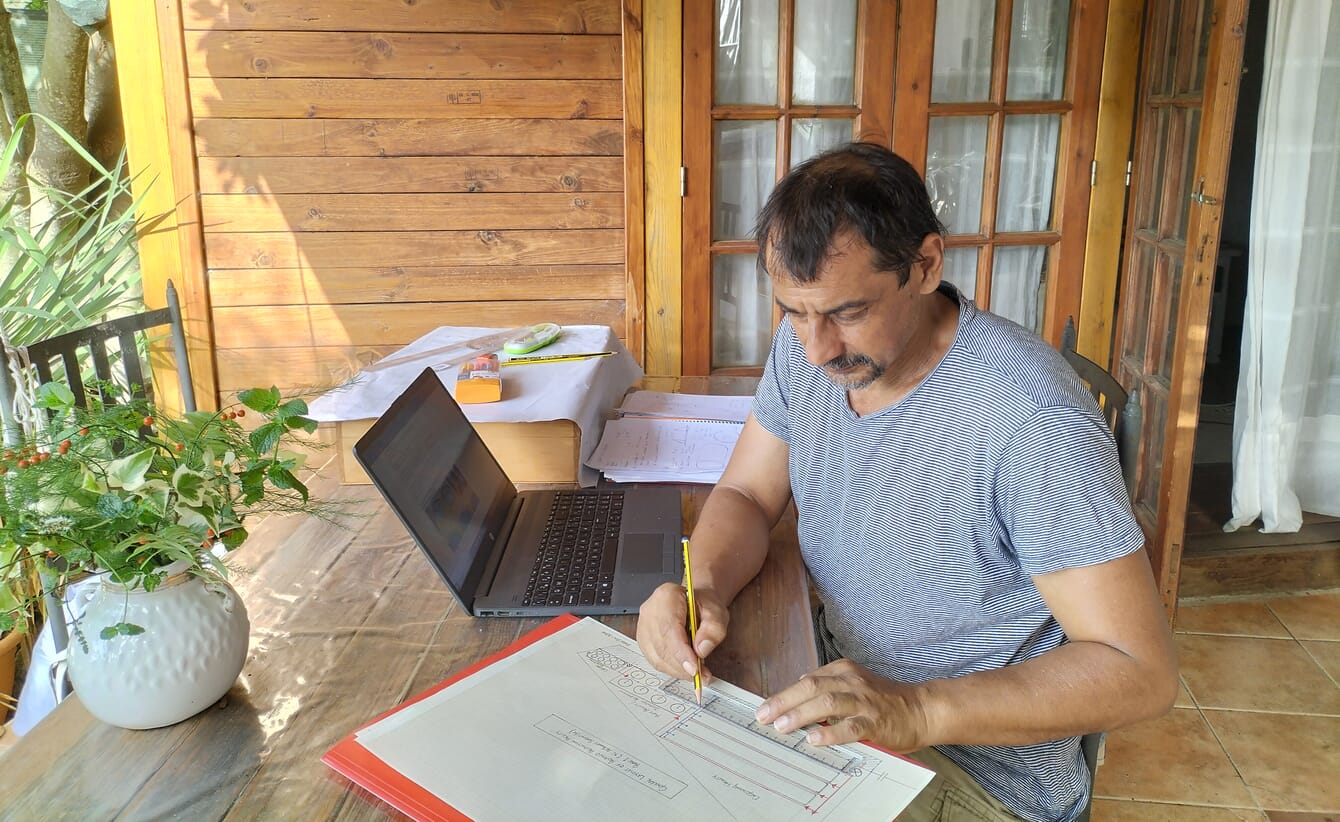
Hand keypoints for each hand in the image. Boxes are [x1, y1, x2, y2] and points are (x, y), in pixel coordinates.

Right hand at [636, 582, 729, 681]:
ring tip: (698, 674)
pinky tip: (686, 670)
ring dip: (678, 670)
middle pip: (661, 646)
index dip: (681, 652)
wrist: (694, 602)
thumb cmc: (703, 605)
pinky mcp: (643, 640)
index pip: (669, 629)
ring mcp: (643, 626)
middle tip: (702, 675)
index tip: (694, 669)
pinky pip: (655, 660)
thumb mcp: (717, 611)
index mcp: (666, 596)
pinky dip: (672, 669)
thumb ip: (713, 628)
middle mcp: (650, 611)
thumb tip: (701, 650)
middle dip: (682, 666)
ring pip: (657, 656)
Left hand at [754, 659, 930, 751]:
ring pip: (827, 703)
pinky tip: (814, 740)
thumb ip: (828, 685)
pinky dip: (830, 733)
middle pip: (811, 687)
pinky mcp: (875, 722)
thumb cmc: (883, 700)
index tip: (764, 707)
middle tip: (763, 715)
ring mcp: (863, 701)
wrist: (920, 709)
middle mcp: (851, 681)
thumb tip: (796, 688)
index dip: (783, 694)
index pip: (807, 680)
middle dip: (783, 701)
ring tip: (781, 726)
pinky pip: (850, 727)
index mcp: (843, 670)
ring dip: (800, 714)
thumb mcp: (853, 684)